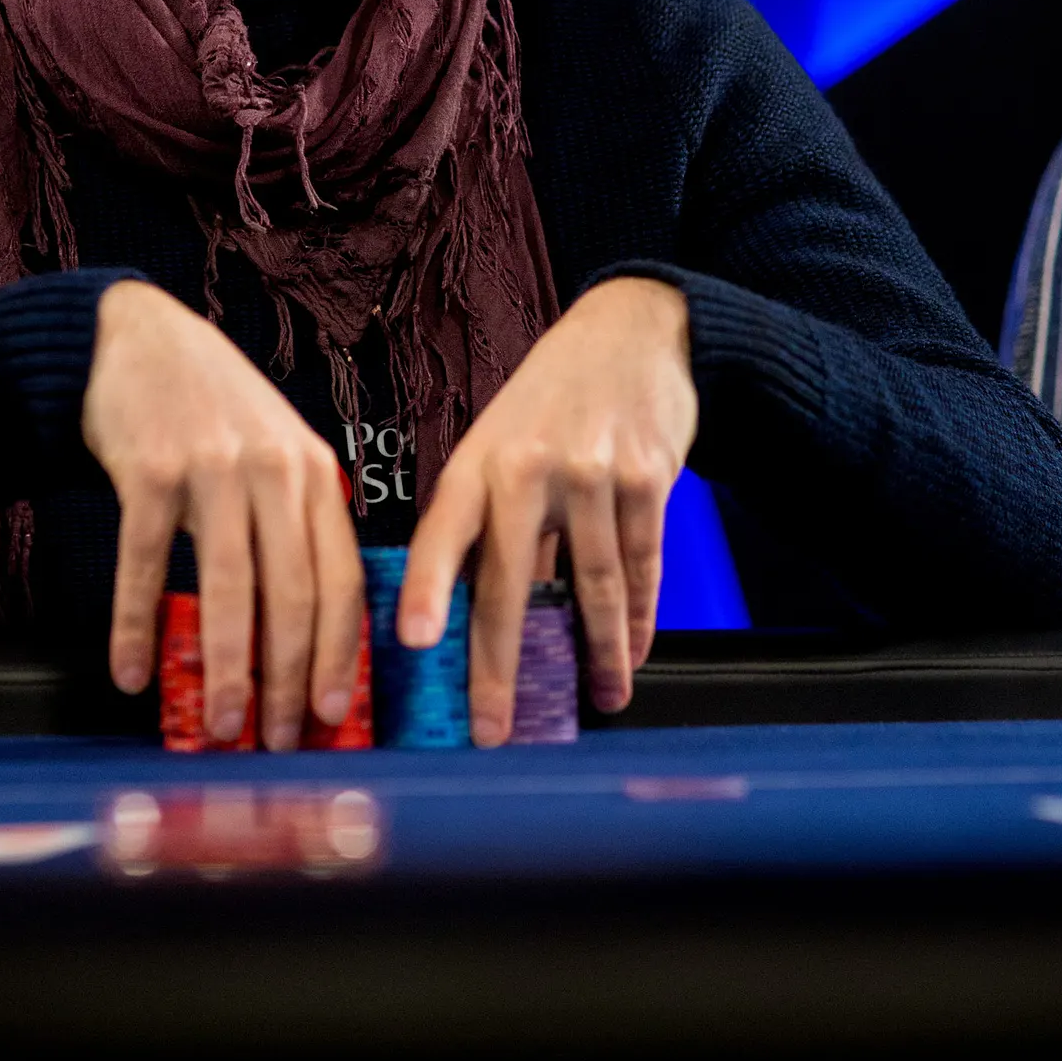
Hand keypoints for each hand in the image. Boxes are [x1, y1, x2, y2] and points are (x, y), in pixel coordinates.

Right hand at [82, 279, 364, 749]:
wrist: (139, 337)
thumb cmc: (214, 409)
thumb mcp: (276, 452)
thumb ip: (295, 525)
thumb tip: (304, 635)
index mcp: (314, 475)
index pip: (341, 580)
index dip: (340, 654)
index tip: (334, 712)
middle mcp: (273, 472)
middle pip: (292, 595)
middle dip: (289, 680)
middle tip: (278, 739)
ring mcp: (213, 470)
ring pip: (227, 589)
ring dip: (225, 668)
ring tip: (219, 725)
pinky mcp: (151, 471)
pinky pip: (146, 565)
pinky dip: (138, 625)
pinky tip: (132, 672)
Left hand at [397, 276, 697, 740]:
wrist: (634, 330)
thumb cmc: (551, 398)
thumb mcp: (499, 439)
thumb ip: (483, 515)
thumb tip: (462, 610)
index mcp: (478, 461)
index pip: (443, 534)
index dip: (427, 591)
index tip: (414, 643)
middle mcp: (529, 468)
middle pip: (512, 585)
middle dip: (499, 668)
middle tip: (493, 729)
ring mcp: (592, 474)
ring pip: (592, 587)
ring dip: (596, 654)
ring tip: (599, 699)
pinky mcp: (648, 479)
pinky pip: (642, 566)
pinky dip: (640, 618)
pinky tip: (634, 652)